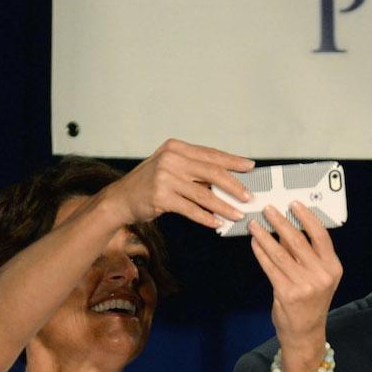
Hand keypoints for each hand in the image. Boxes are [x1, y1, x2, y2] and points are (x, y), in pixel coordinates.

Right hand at [110, 138, 253, 230]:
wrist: (121, 198)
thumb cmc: (151, 183)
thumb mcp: (171, 168)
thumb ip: (194, 170)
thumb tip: (228, 181)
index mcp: (177, 148)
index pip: (211, 154)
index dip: (233, 161)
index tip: (251, 167)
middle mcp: (171, 159)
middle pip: (212, 172)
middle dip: (234, 186)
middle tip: (249, 197)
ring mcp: (165, 178)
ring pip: (204, 194)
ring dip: (224, 206)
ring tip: (238, 214)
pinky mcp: (161, 197)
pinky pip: (191, 209)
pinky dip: (206, 218)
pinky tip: (217, 223)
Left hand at [250, 202, 341, 371]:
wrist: (305, 332)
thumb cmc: (310, 302)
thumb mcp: (316, 277)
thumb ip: (305, 254)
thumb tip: (285, 227)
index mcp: (333, 268)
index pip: (321, 236)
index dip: (306, 217)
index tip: (293, 204)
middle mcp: (322, 276)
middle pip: (298, 241)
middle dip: (280, 222)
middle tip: (268, 210)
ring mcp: (305, 286)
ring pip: (280, 252)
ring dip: (265, 235)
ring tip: (255, 224)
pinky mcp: (287, 293)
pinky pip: (270, 267)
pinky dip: (260, 252)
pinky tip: (255, 242)